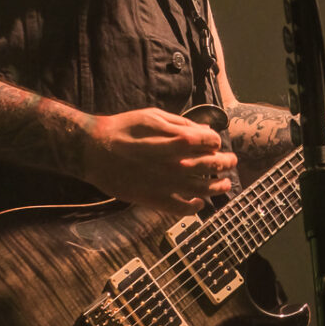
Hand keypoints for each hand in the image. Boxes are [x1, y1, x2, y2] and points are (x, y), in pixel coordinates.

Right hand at [81, 106, 237, 211]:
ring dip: (217, 187)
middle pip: (209, 166)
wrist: (93, 150)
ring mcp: (164, 184)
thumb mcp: (152, 116)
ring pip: (201, 190)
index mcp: (173, 141)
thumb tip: (203, 130)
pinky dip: (194, 208)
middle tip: (231, 162)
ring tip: (225, 185)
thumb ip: (180, 124)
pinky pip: (180, 209)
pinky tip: (199, 203)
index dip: (215, 142)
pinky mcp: (153, 200)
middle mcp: (173, 165)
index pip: (207, 142)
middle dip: (224, 163)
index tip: (215, 143)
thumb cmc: (123, 129)